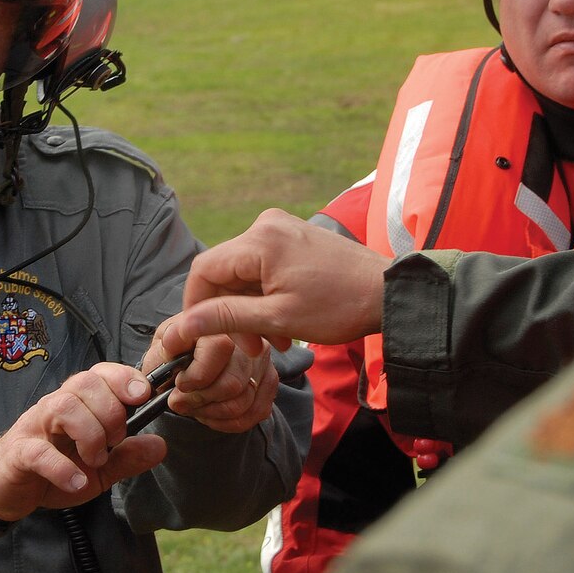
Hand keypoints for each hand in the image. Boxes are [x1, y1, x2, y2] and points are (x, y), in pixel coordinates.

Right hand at [0, 363, 167, 524]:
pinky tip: (77, 481)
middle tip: (115, 442)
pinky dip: (63, 467)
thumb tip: (160, 445)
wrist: (4, 488)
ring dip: (90, 434)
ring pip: (64, 407)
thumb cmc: (51, 470)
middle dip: (111, 412)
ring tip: (96, 460)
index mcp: (77, 404)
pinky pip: (40, 451)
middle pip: (85, 384)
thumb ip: (127, 457)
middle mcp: (55, 406)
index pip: (100, 373)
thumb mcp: (99, 469)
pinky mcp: (19, 453)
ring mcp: (35, 426)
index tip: (142, 396)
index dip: (124, 378)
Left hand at [137, 334, 277, 433]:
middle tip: (180, 402)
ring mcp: (263, 362)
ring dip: (211, 413)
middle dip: (200, 400)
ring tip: (193, 408)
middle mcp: (250, 340)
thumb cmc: (176, 352)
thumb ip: (166, 348)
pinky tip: (210, 413)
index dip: (195, 376)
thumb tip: (173, 345)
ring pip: (242, 403)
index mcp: (221, 323)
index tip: (179, 384)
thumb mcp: (163, 346)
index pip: (220, 350)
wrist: (189, 358)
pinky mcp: (269, 382)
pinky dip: (227, 421)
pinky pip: (254, 413)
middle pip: (232, 384)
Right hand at [153, 209, 387, 360]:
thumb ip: (226, 318)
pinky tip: (283, 324)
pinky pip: (264, 267)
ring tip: (272, 341)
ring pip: (245, 273)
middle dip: (231, 313)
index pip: (203, 270)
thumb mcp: (278, 318)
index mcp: (259, 241)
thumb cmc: (339, 306)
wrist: (389, 293)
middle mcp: (266, 225)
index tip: (202, 335)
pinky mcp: (295, 237)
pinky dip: (267, 296)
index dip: (195, 305)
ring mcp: (282, 228)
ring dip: (251, 309)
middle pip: (225, 272)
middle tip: (250, 347)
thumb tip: (183, 324)